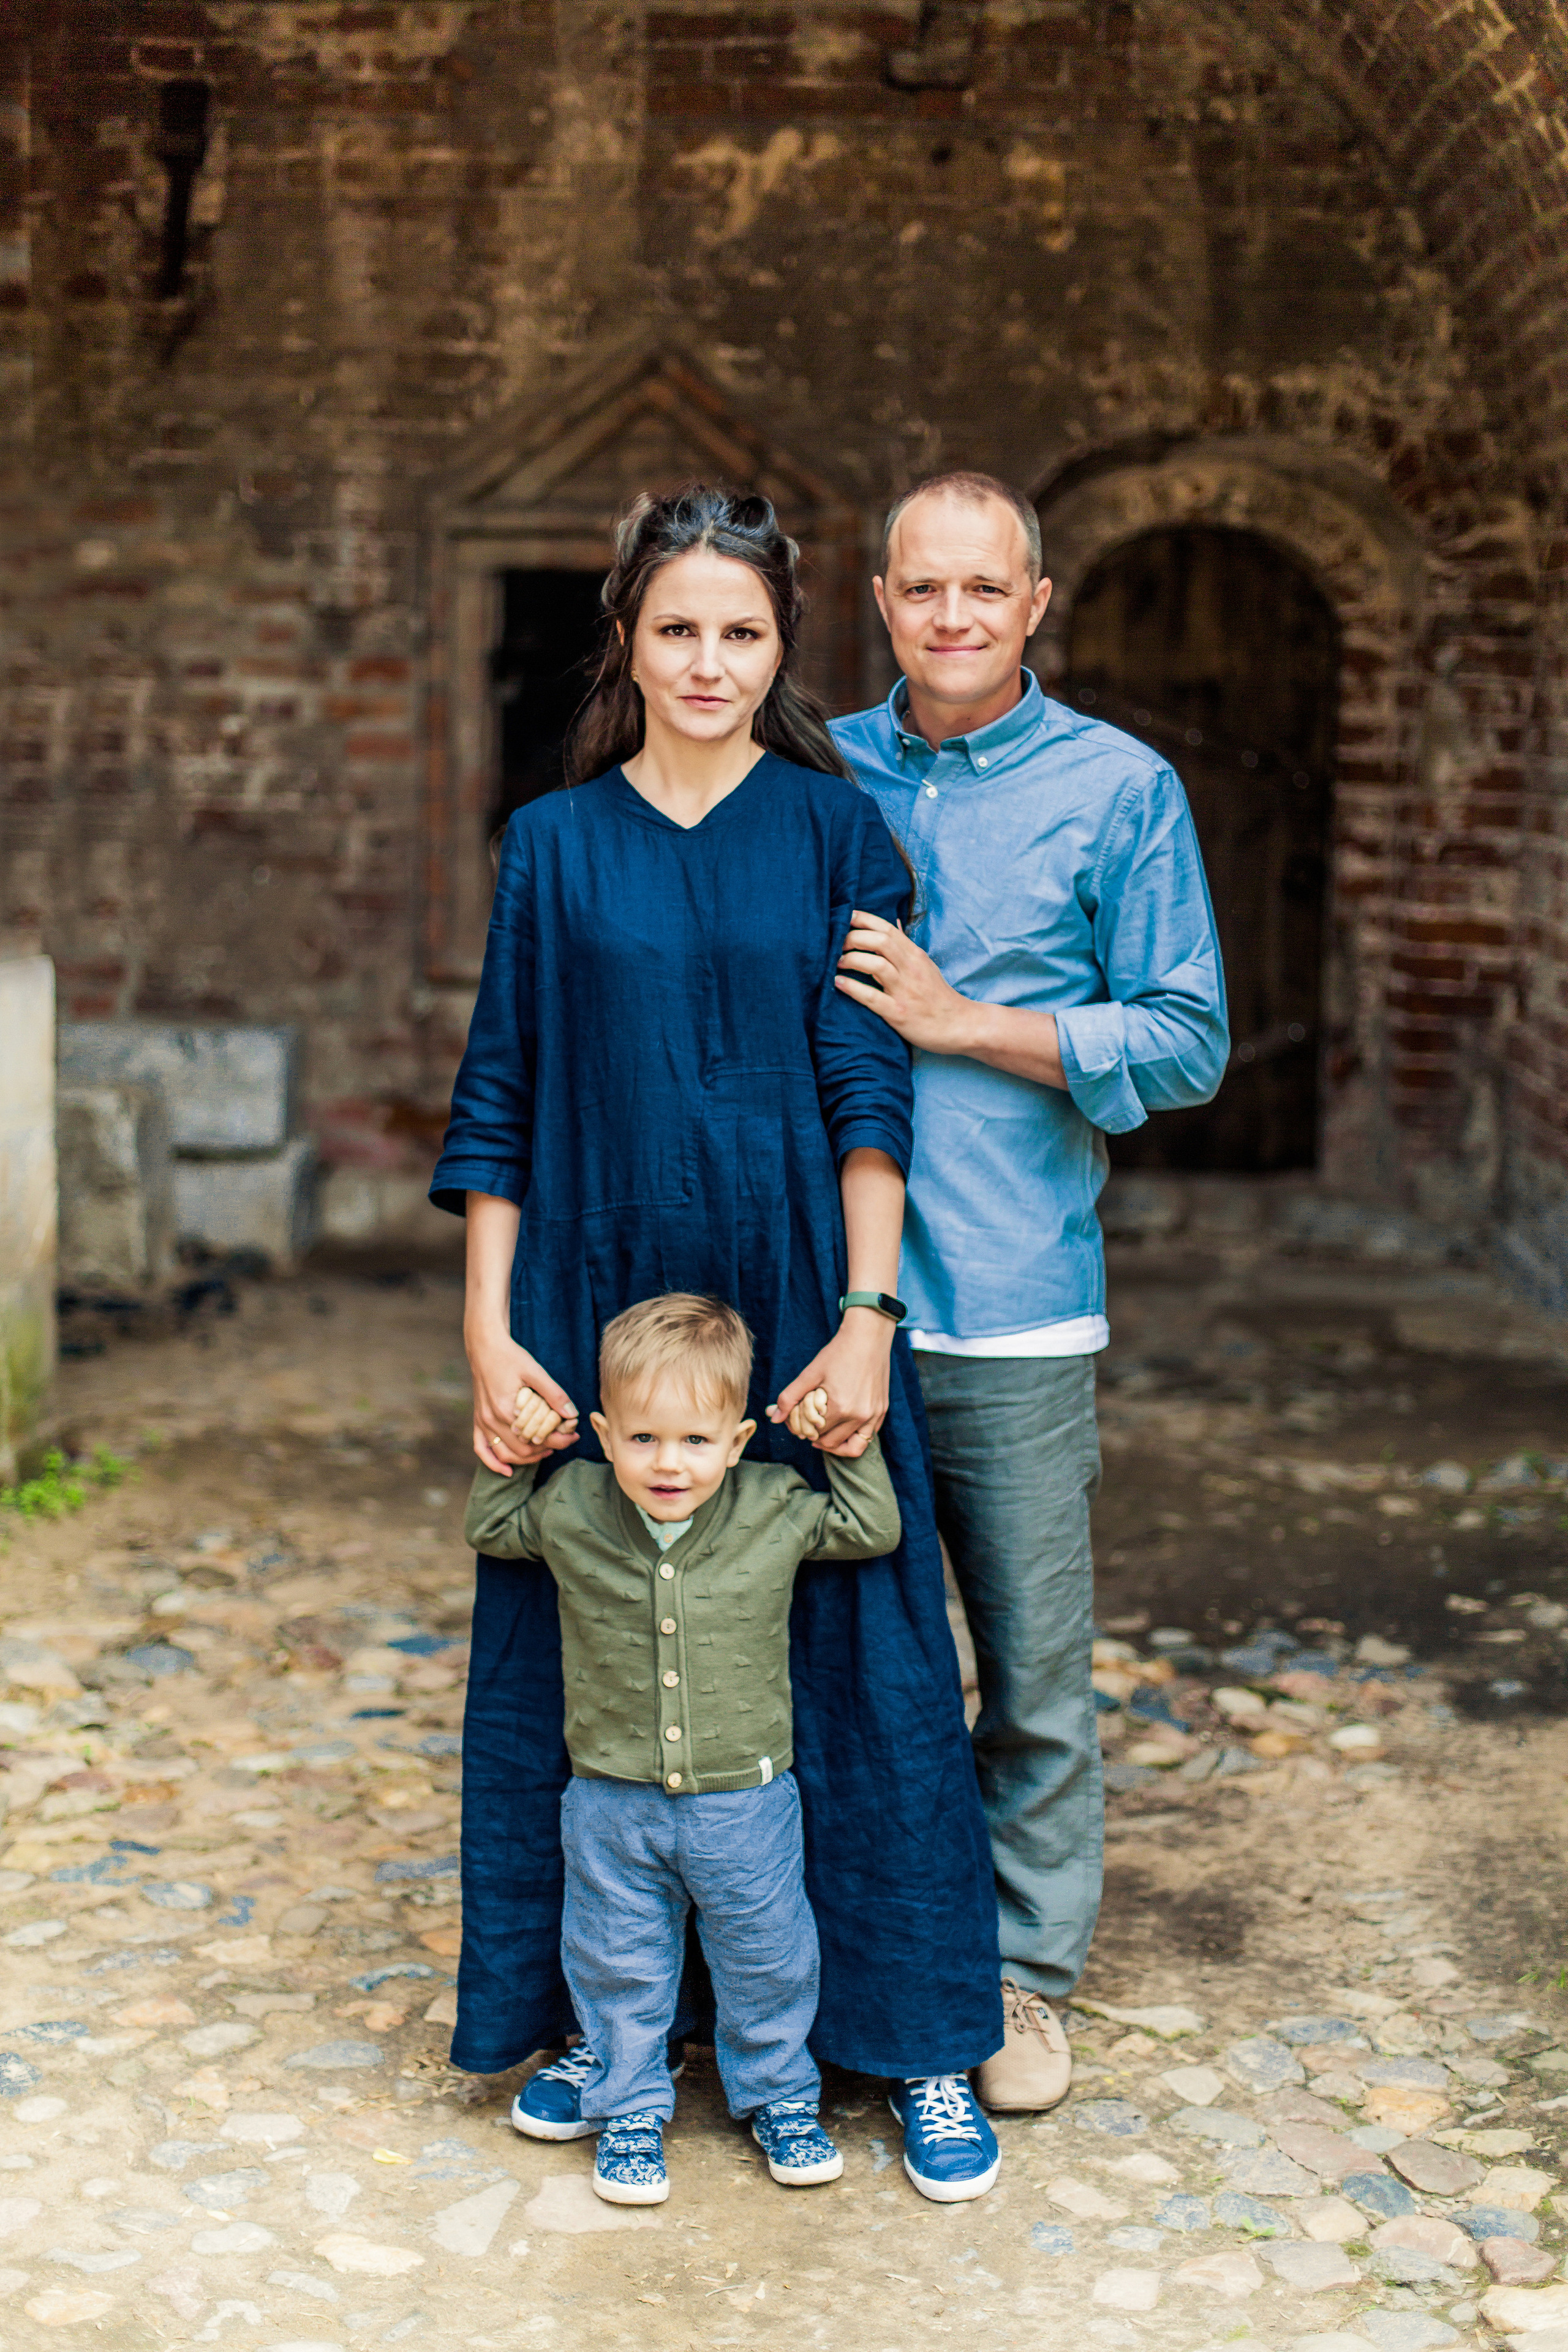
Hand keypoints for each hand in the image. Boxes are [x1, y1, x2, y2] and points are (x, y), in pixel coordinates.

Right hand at [466, 1328, 577, 1474]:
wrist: (485, 1347)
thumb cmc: (511, 1357)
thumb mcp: (535, 1371)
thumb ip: (554, 1393)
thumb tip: (573, 1414)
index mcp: (506, 1409)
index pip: (537, 1437)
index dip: (560, 1440)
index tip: (574, 1435)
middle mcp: (492, 1420)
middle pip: (523, 1451)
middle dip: (547, 1449)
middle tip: (565, 1440)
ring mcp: (483, 1422)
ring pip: (505, 1454)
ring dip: (527, 1458)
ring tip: (546, 1450)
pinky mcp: (478, 1420)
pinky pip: (481, 1449)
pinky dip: (494, 1463)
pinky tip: (508, 1471)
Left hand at [769, 1315, 892, 1456]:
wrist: (868, 1337)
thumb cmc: (838, 1352)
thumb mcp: (810, 1373)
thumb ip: (790, 1397)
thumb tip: (773, 1417)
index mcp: (840, 1408)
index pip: (815, 1433)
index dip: (803, 1430)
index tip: (798, 1423)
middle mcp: (859, 1415)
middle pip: (831, 1442)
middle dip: (817, 1437)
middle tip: (809, 1427)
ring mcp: (873, 1414)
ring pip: (852, 1446)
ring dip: (835, 1443)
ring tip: (823, 1434)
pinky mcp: (882, 1410)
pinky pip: (868, 1436)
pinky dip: (853, 1438)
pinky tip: (842, 1428)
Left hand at [835, 908, 976, 1053]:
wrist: (960, 1025)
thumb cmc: (938, 996)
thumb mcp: (924, 966)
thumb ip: (905, 949)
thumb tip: (891, 926)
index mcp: (915, 956)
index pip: (888, 929)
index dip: (864, 919)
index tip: (844, 916)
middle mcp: (911, 969)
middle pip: (880, 942)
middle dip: (853, 938)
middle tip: (836, 944)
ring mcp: (905, 991)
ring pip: (876, 965)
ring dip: (851, 960)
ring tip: (837, 962)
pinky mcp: (899, 1013)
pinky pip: (872, 997)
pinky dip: (852, 988)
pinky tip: (838, 983)